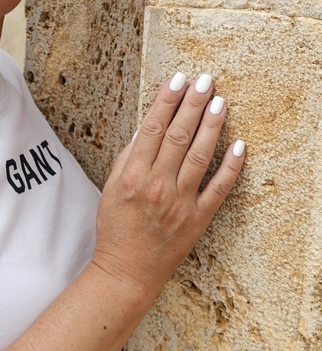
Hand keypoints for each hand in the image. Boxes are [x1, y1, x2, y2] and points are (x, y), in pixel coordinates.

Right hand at [91, 73, 244, 299]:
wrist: (127, 270)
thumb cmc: (115, 227)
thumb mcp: (111, 187)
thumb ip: (128, 157)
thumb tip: (146, 128)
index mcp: (133, 175)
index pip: (152, 127)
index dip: (166, 101)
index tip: (176, 80)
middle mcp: (157, 185)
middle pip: (178, 135)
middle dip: (192, 104)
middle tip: (204, 80)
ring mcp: (180, 202)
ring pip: (200, 156)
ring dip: (211, 126)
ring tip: (219, 101)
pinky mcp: (198, 218)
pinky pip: (218, 189)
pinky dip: (230, 167)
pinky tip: (239, 145)